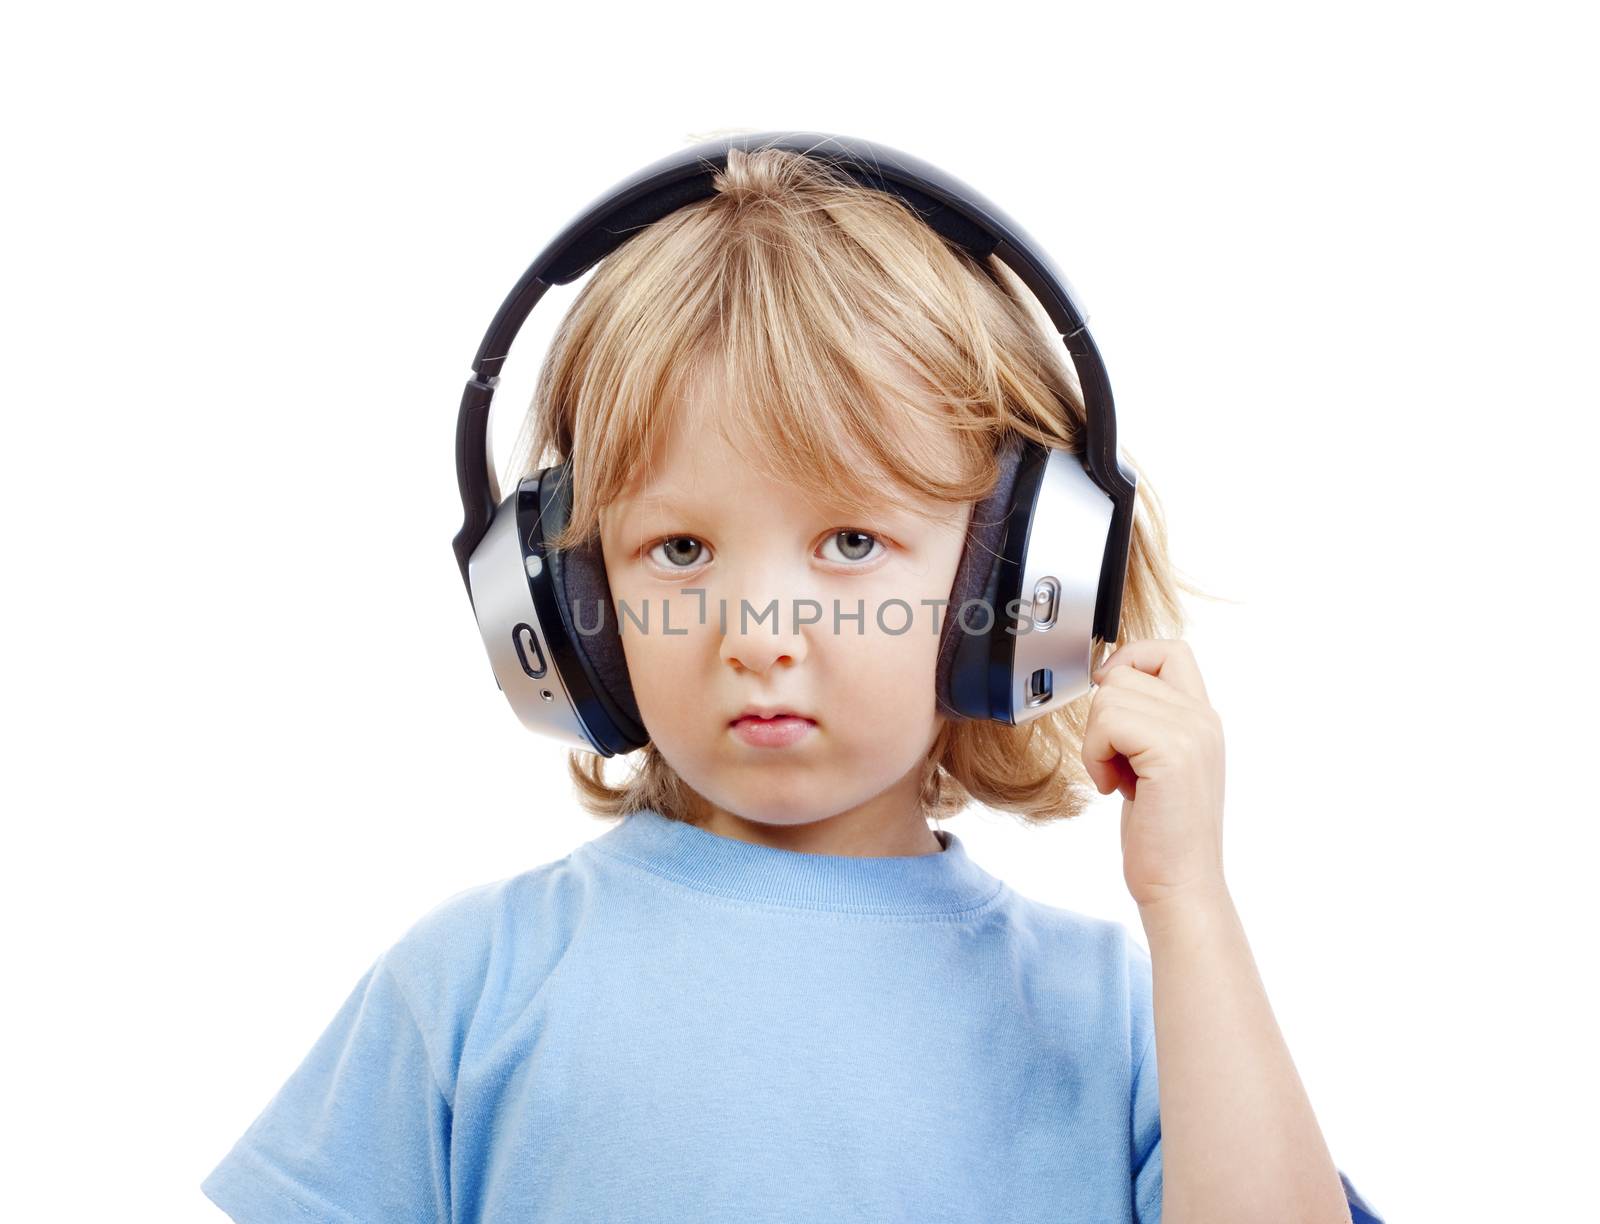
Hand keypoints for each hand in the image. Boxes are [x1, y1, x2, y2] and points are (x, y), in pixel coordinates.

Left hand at [1081, 637, 1227, 909]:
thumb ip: (1147, 722)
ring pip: (1110, 696)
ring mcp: (1192, 732)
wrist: (1180, 885)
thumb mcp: (1156, 764)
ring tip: (1119, 778)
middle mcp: (1203, 718)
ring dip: (1096, 742)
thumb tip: (1108, 680)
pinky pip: (1108, 722)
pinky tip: (1115, 787)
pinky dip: (1096, 756)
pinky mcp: (1173, 752)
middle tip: (1118, 764)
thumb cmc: (1161, 835)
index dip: (1129, 662)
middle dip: (1102, 720)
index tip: (1111, 706)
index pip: (1168, 650)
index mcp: (1203, 719)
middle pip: (1124, 673)